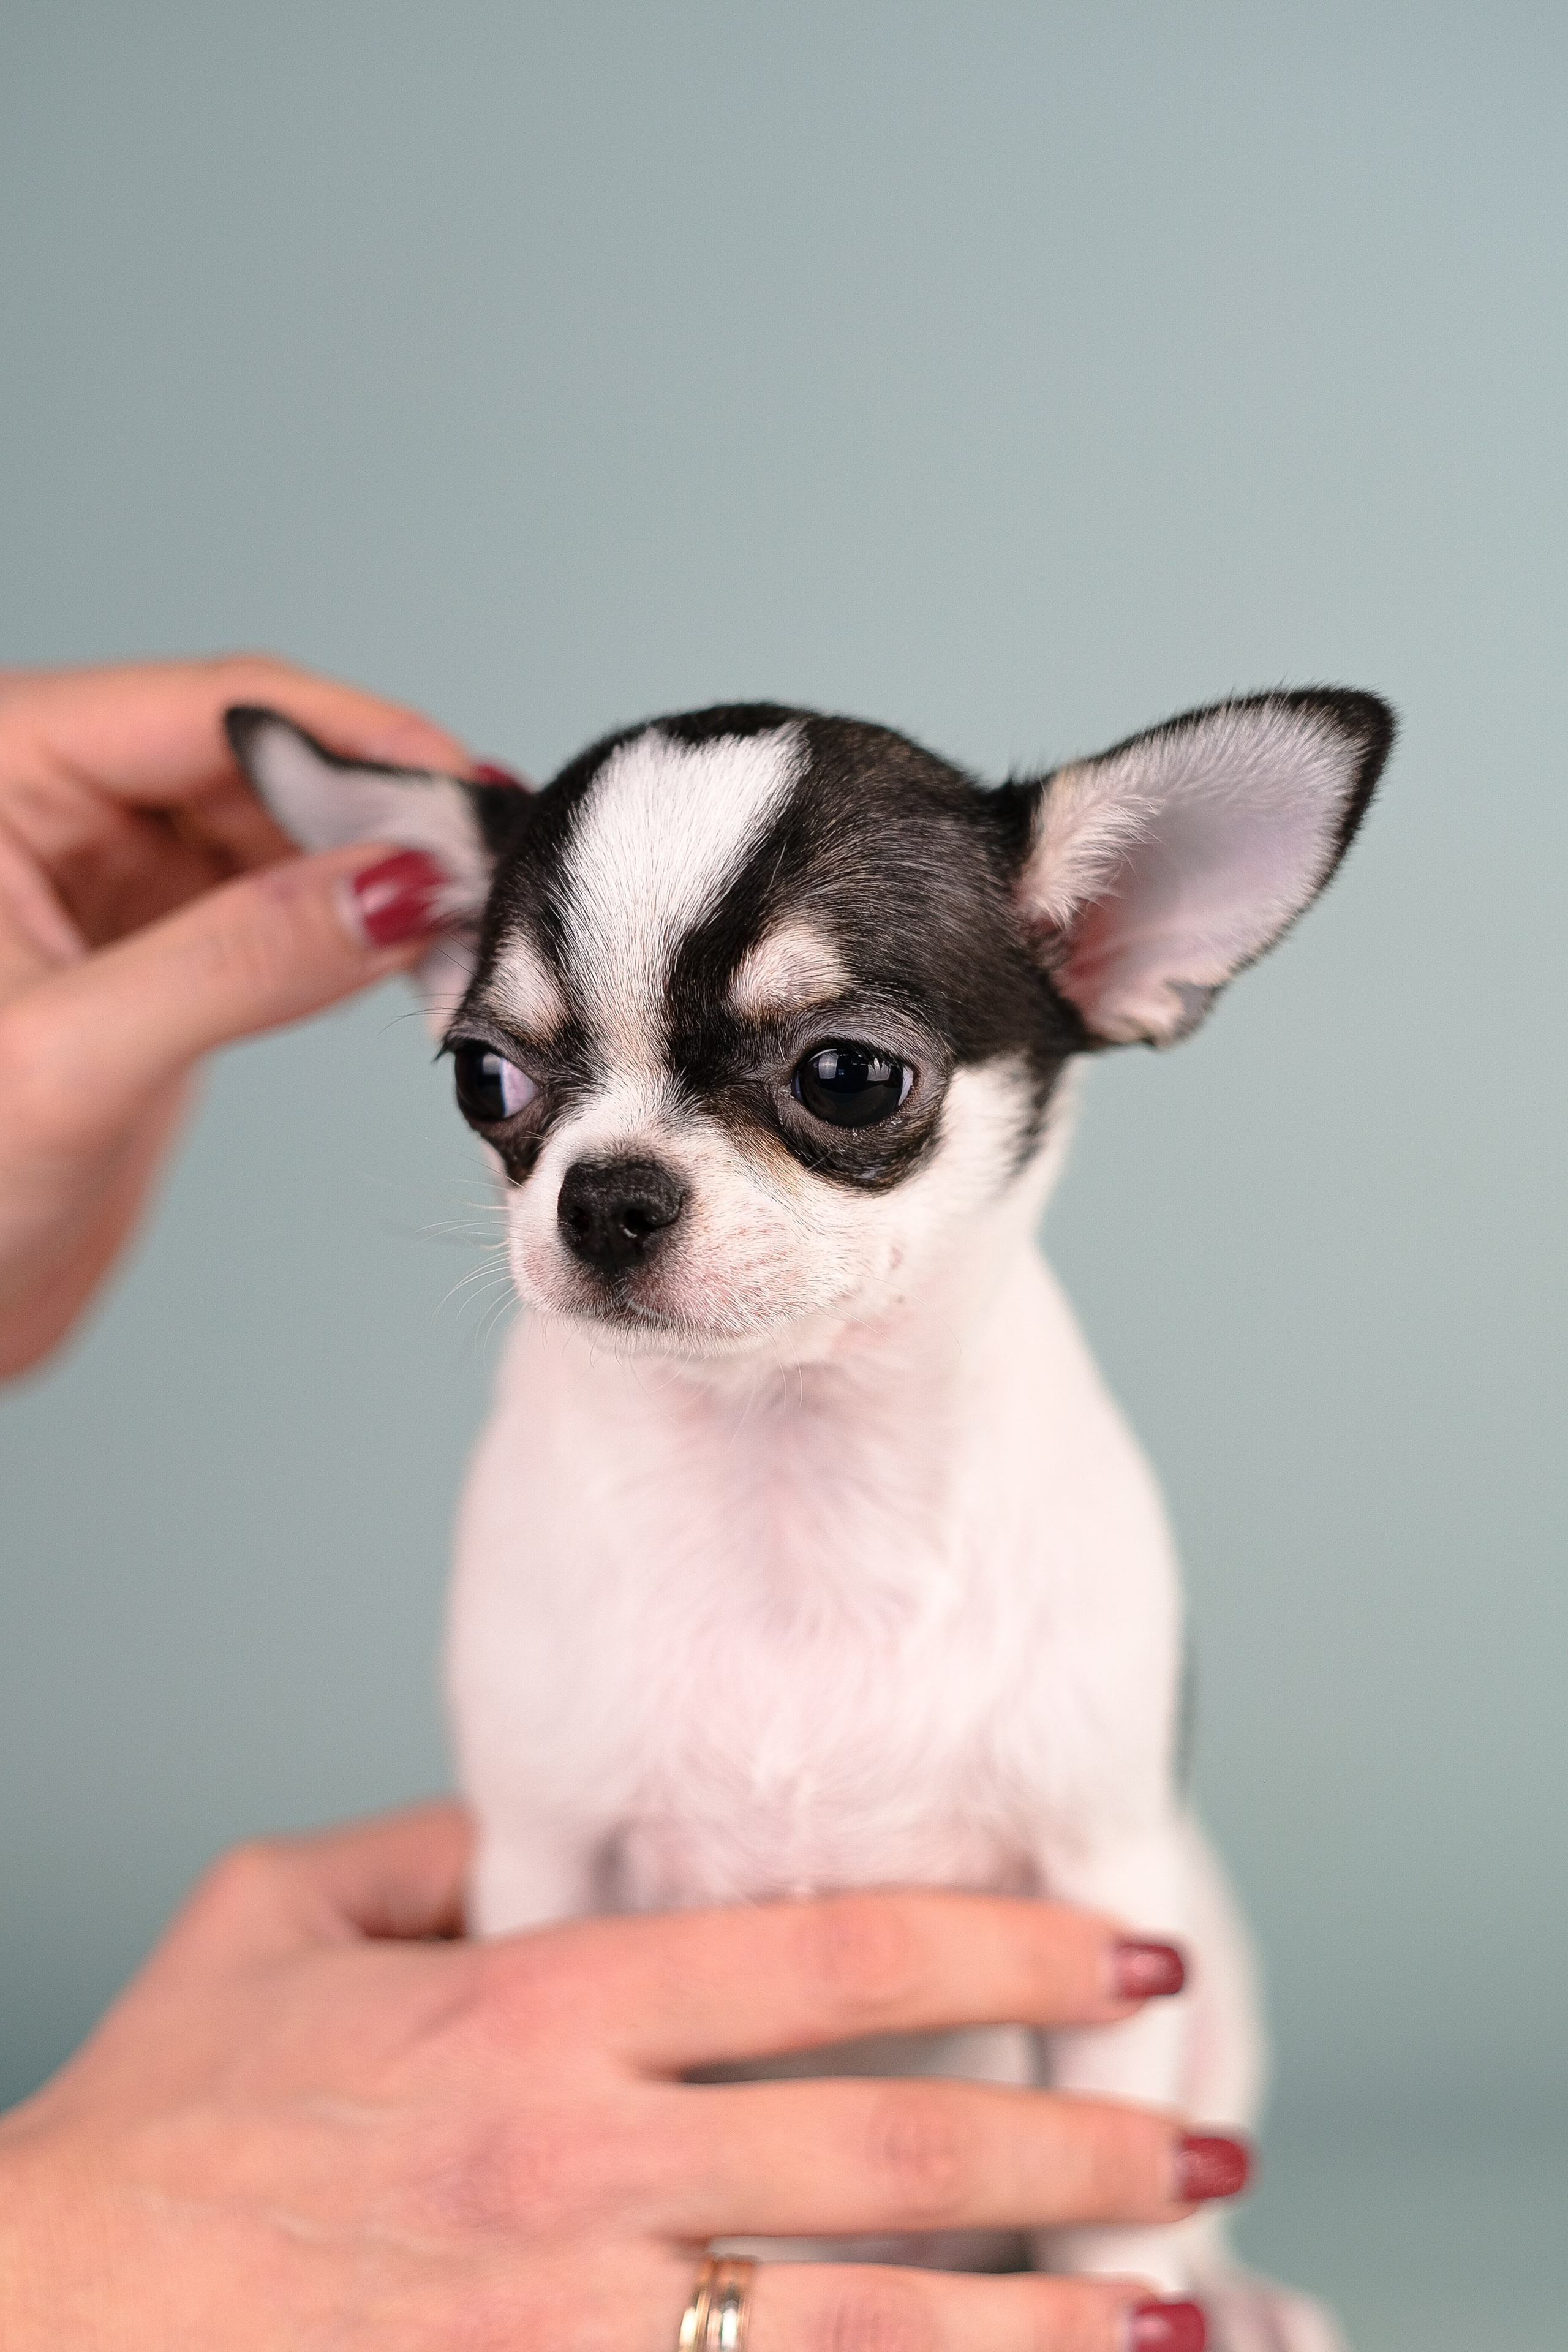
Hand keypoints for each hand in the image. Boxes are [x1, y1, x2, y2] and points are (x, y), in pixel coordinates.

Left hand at [0, 655, 471, 1376]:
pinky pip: (269, 906)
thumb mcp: (76, 1060)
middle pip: (255, 763)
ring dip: (372, 873)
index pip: (207, 711)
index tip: (468, 799)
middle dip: (375, 814)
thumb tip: (401, 888)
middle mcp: (47, 800)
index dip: (350, 743)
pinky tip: (413, 960)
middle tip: (490, 878)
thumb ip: (239, 960)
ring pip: (275, 834)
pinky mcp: (147, 948)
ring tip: (467, 924)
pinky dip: (346, 931)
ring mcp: (99, 875)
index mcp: (0, 770)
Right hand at [0, 1804, 1229, 2348]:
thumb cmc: (157, 2121)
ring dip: (1038, 2327)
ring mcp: (569, 2319)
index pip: (829, 1956)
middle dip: (1075, 2150)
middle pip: (890, 2148)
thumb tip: (546, 1818)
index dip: (1004, 1941)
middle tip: (1204, 2150)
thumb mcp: (275, 1918)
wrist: (37, 2318)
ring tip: (1173, 2319)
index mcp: (532, 2007)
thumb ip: (434, 1850)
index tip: (1127, 1945)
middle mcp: (579, 2161)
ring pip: (864, 2325)